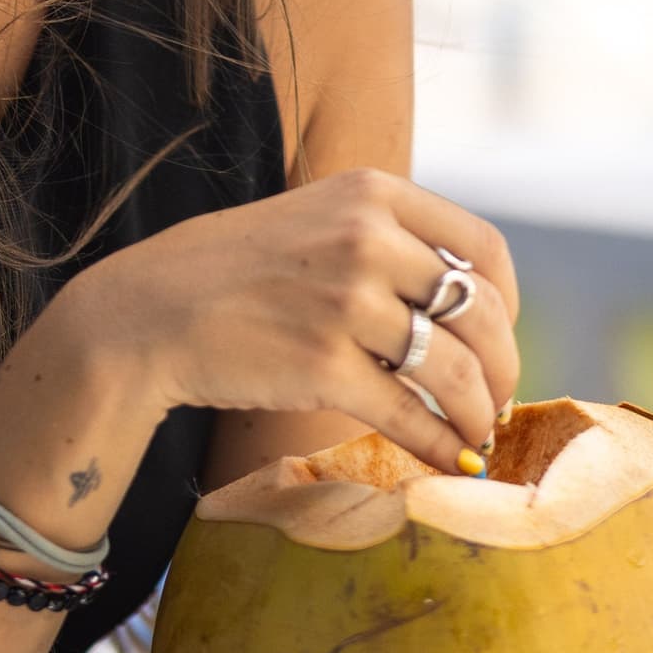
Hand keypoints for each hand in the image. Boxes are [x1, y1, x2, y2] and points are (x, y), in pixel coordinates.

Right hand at [52, 168, 521, 472]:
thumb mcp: (315, 218)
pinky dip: (442, 444)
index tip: (499, 335)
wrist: (146, 313)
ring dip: (479, 412)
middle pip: (480, 312)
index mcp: (372, 192)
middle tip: (500, 400)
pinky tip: (453, 459)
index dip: (506, 302)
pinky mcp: (324, 367)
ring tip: (478, 434)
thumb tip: (464, 300)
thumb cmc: (234, 273)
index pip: (482, 249)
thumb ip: (385, 240)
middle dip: (504, 367)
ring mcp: (346, 302)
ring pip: (455, 369)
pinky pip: (411, 415)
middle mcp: (367, 238)